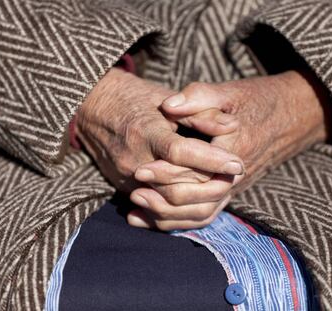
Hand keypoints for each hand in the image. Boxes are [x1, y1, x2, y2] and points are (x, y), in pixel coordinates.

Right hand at [76, 67, 243, 193]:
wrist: (93, 108)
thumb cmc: (134, 99)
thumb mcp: (166, 97)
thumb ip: (198, 112)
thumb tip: (233, 126)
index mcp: (144, 131)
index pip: (181, 153)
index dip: (212, 160)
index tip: (238, 164)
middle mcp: (133, 160)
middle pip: (176, 186)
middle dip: (211, 186)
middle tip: (236, 179)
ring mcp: (125, 178)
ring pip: (168, 205)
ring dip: (199, 201)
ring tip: (224, 191)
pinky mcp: (123, 188)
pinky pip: (155, 209)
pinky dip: (181, 209)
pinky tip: (202, 201)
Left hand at [129, 70, 328, 228]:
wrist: (292, 115)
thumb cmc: (258, 100)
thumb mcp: (229, 92)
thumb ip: (198, 97)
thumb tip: (167, 106)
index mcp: (233, 152)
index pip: (196, 171)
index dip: (166, 172)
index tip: (139, 170)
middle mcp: (235, 176)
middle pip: (197, 199)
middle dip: (163, 198)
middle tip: (133, 190)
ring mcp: (234, 187)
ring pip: (201, 213)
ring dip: (169, 215)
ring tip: (139, 206)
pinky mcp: (231, 190)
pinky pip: (207, 214)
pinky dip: (181, 221)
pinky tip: (155, 218)